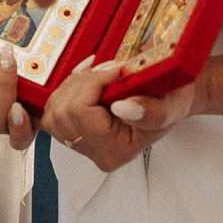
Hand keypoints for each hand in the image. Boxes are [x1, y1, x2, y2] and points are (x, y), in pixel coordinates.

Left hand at [41, 57, 197, 171]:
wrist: (167, 97)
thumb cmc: (170, 101)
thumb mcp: (171, 105)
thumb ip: (150, 111)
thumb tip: (122, 109)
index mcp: (115, 152)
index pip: (81, 113)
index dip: (93, 83)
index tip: (116, 69)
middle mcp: (94, 152)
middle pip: (62, 111)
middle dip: (83, 82)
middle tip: (110, 69)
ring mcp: (81, 143)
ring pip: (53, 110)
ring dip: (73, 84)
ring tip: (100, 74)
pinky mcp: (71, 130)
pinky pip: (51, 108)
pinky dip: (66, 87)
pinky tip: (87, 78)